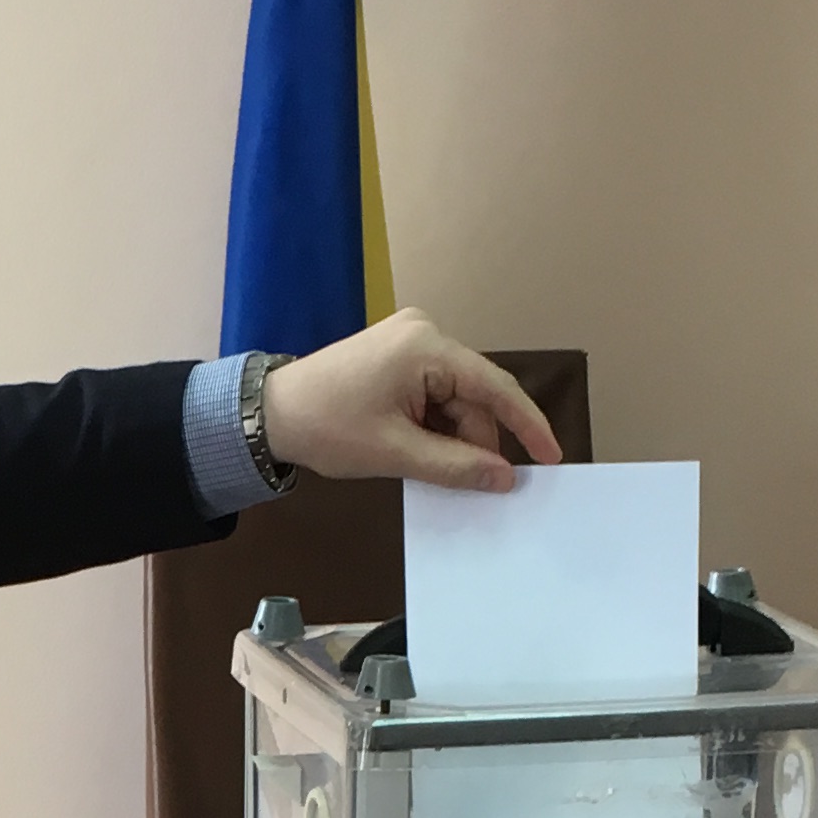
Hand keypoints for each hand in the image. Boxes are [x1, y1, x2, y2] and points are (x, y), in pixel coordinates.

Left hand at [257, 308, 561, 491]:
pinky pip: (434, 393)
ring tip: (430, 468)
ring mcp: (409, 340)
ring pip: (455, 398)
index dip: (527, 424)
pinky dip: (434, 425)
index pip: (495, 387)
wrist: (267, 413)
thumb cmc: (326, 427)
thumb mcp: (396, 453)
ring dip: (452, 436)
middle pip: (474, 395)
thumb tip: (504, 479)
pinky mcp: (396, 354)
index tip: (550, 457)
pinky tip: (421, 450)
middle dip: (476, 441)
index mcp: (426, 347)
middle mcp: (424, 332)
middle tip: (472, 485)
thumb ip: (456, 466)